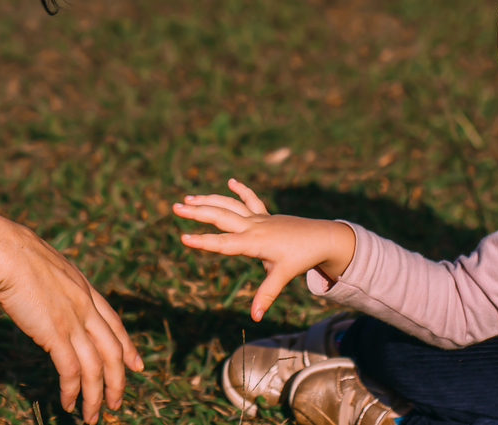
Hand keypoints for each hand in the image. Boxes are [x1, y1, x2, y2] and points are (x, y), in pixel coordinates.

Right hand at [0, 218, 143, 424]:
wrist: (3, 250)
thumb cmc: (14, 255)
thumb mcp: (48, 268)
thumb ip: (58, 285)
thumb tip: (53, 293)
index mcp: (86, 289)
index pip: (115, 324)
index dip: (128, 347)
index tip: (137, 365)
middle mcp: (86, 305)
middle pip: (114, 351)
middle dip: (118, 381)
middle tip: (116, 404)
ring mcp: (73, 319)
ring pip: (97, 367)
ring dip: (97, 396)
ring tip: (92, 417)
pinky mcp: (55, 333)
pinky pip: (72, 370)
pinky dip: (74, 391)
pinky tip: (69, 404)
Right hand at [173, 178, 355, 320]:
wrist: (322, 237)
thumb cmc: (301, 257)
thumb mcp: (282, 276)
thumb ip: (266, 295)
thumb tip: (255, 317)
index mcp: (254, 242)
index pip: (223, 244)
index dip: (203, 242)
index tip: (183, 237)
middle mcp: (254, 226)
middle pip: (221, 217)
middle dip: (197, 213)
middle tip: (176, 207)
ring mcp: (259, 218)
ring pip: (230, 205)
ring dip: (210, 200)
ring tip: (189, 198)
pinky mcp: (265, 215)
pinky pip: (251, 199)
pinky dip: (241, 190)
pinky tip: (231, 181)